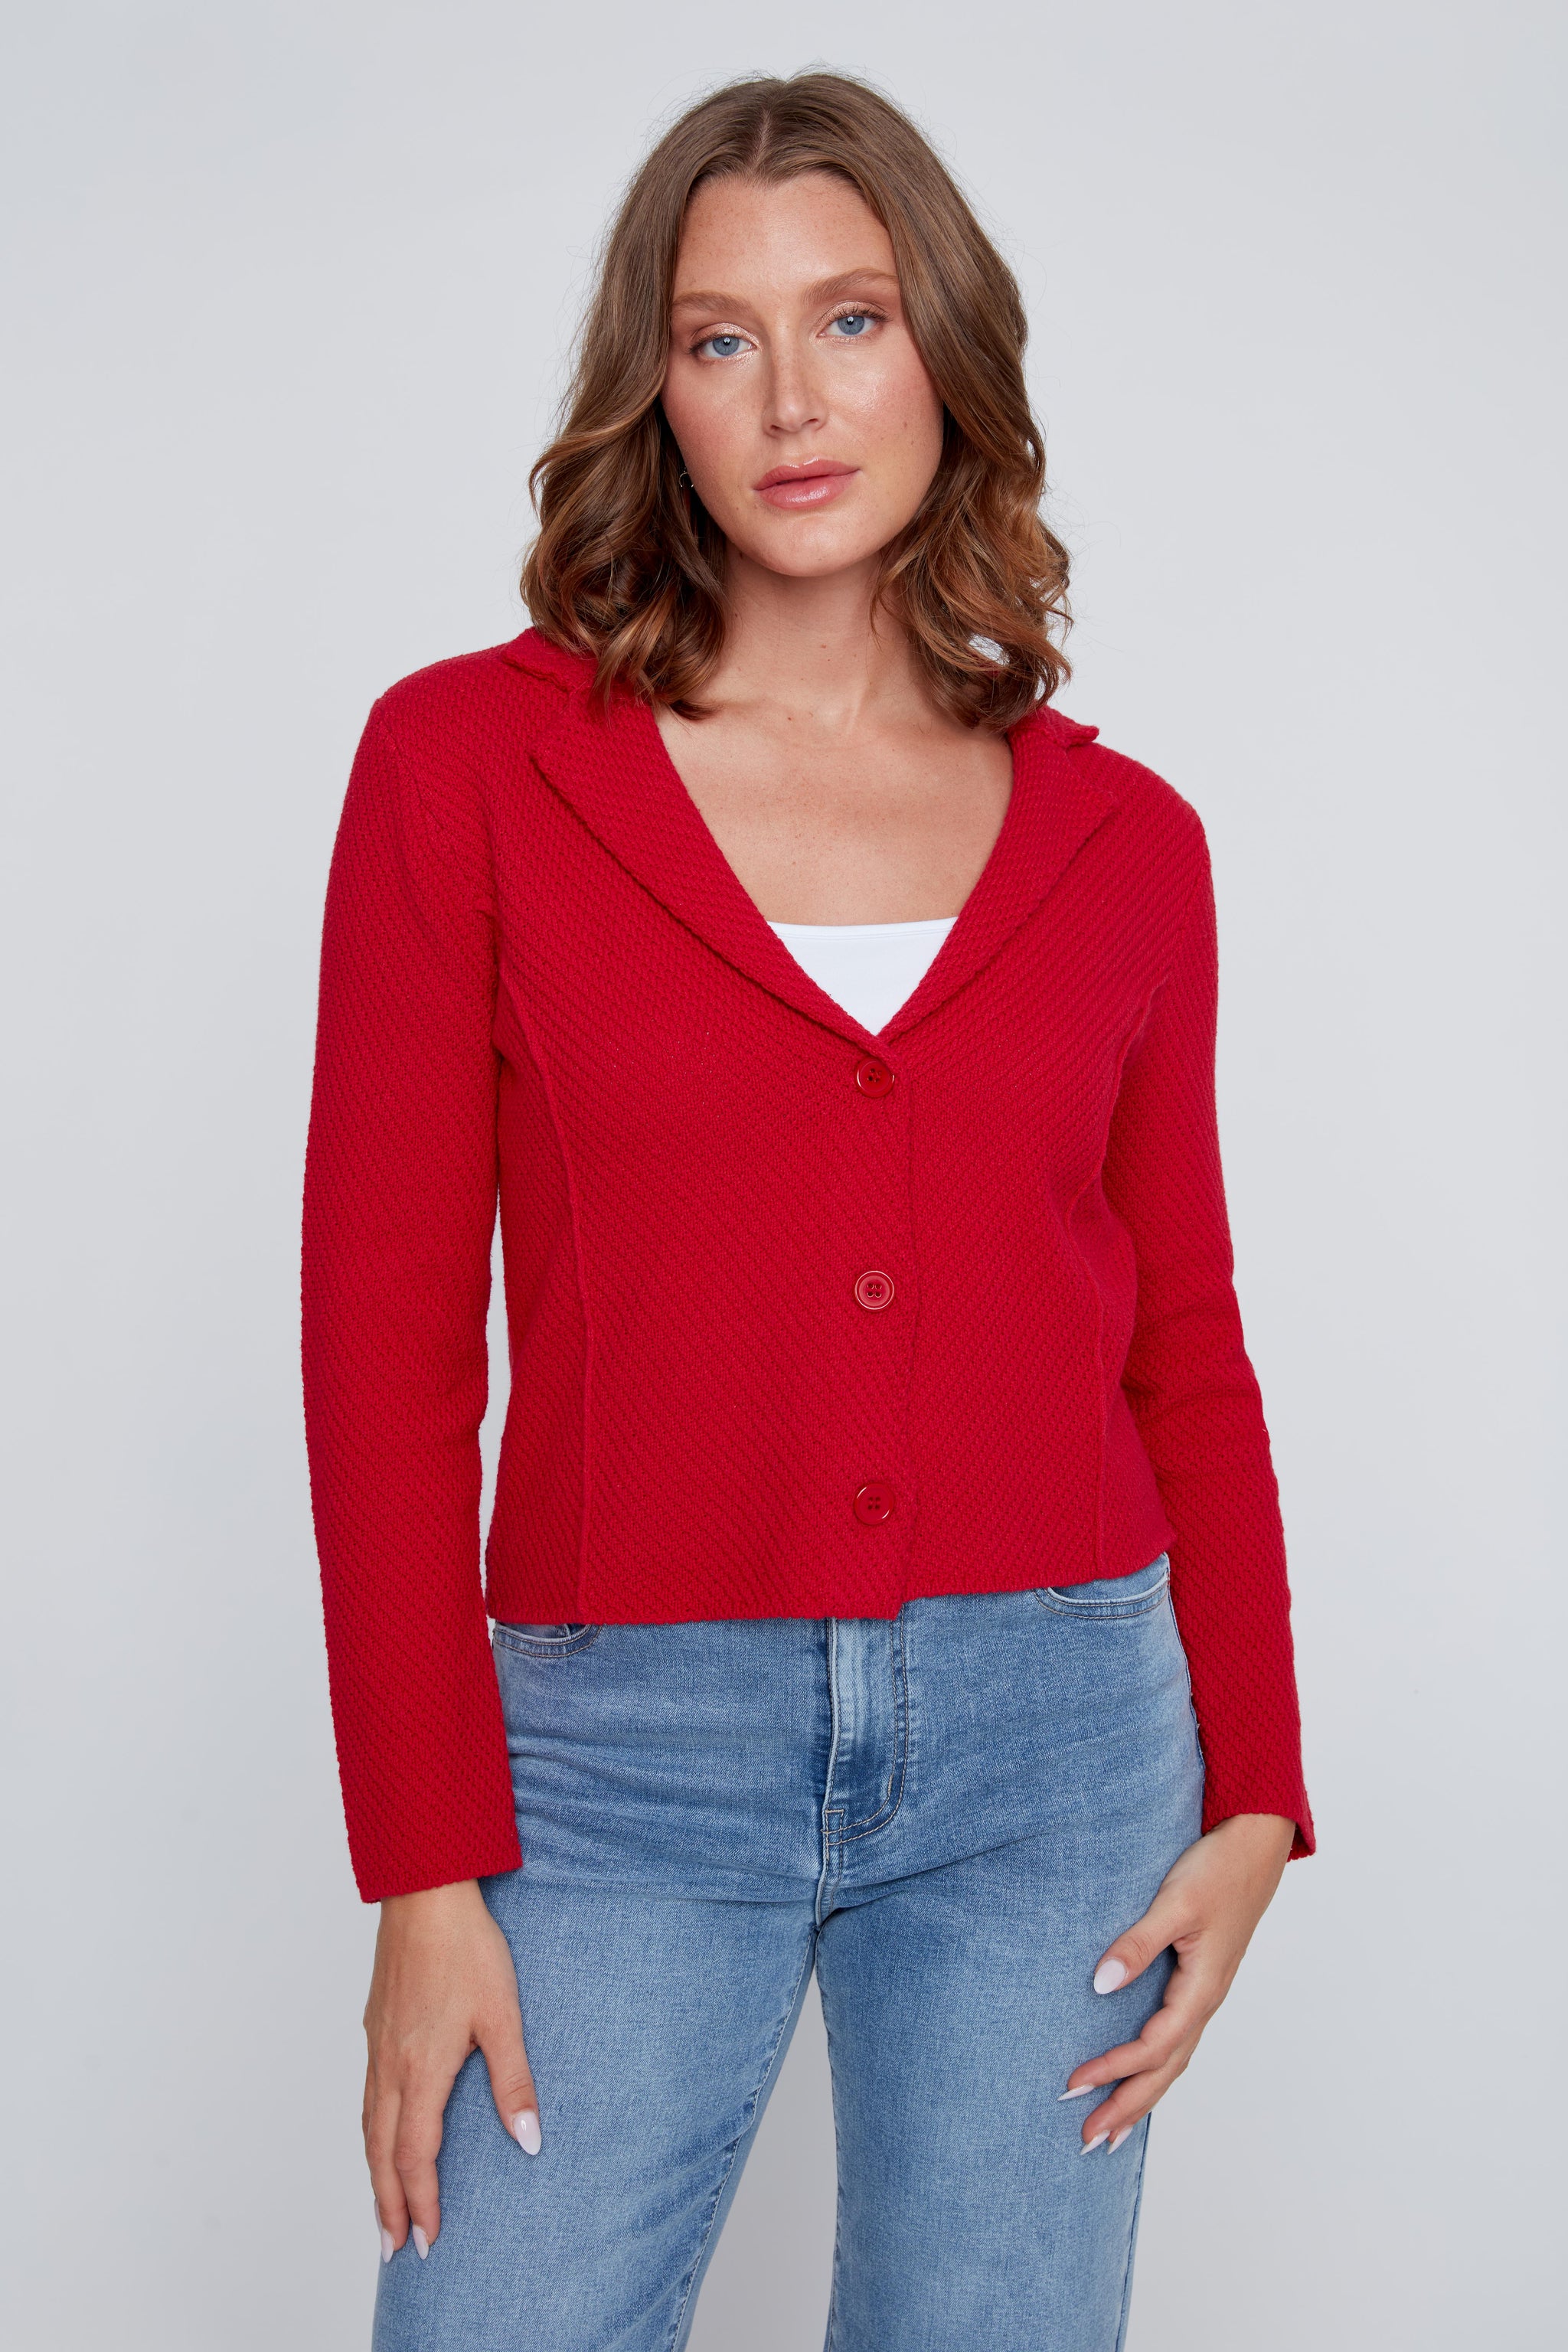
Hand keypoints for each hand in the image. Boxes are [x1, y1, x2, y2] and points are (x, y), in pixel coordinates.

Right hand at [363, 1878, 539, 2259]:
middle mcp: (391, 2064)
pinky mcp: (376, 2025)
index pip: (416, 2155)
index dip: (422, 2201)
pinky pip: (366, 2095)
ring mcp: (378, 2045)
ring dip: (375, 2173)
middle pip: (381, 2152)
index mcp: (422, 2068)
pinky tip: (379, 2135)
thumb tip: (528, 2140)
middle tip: (393, 2248)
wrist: (425, 1892)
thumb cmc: (466, 1947)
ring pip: (368, 2125)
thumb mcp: (503, 2014)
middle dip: (388, 2204)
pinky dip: (370, 2133)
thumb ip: (513, 2080)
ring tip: (383, 2208)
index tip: (428, 2239)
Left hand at [1062, 1812, 1295, 2150]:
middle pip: (1165, 2070)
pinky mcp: (1199, 1981)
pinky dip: (1154, 2067)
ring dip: (1141, 2096)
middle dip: (1127, 2107)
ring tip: (1111, 2132)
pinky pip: (1175, 2039)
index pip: (1152, 2046)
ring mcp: (1204, 1994)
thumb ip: (1137, 1943)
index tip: (1073, 2084)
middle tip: (1087, 2140)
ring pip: (1172, 2061)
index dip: (1113, 2069)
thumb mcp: (1174, 1903)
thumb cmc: (1217, 1870)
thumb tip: (1100, 1984)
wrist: (1254, 1845)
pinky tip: (1139, 2075)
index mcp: (1201, 1989)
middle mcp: (1204, 2001)